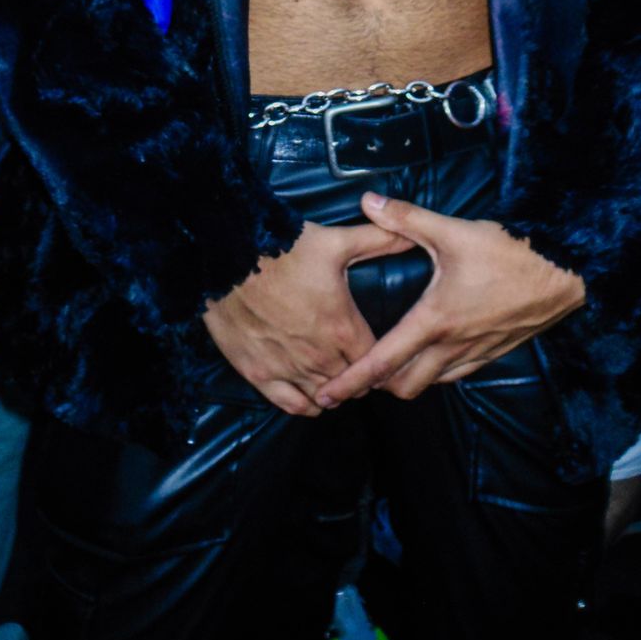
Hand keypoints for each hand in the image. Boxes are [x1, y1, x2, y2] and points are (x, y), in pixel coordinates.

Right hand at [203, 220, 415, 416]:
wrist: (228, 256)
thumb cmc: (283, 249)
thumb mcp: (336, 242)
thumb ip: (378, 241)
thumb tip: (411, 233)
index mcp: (343, 328)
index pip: (378, 361)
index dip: (383, 357)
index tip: (381, 350)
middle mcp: (319, 356)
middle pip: (355, 383)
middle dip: (361, 374)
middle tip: (358, 360)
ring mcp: (288, 369)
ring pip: (326, 398)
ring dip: (335, 390)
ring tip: (335, 375)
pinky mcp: (259, 374)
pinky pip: (292, 406)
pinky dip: (306, 404)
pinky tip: (310, 393)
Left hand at [316, 193, 585, 406]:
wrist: (564, 272)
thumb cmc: (510, 253)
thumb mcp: (453, 231)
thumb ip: (406, 219)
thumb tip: (368, 201)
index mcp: (435, 320)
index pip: (383, 361)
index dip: (352, 380)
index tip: (328, 394)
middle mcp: (452, 346)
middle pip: (404, 386)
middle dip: (377, 386)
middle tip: (357, 374)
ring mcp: (475, 354)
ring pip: (432, 384)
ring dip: (408, 380)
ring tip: (389, 367)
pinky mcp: (494, 353)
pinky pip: (457, 375)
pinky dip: (436, 372)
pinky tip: (430, 354)